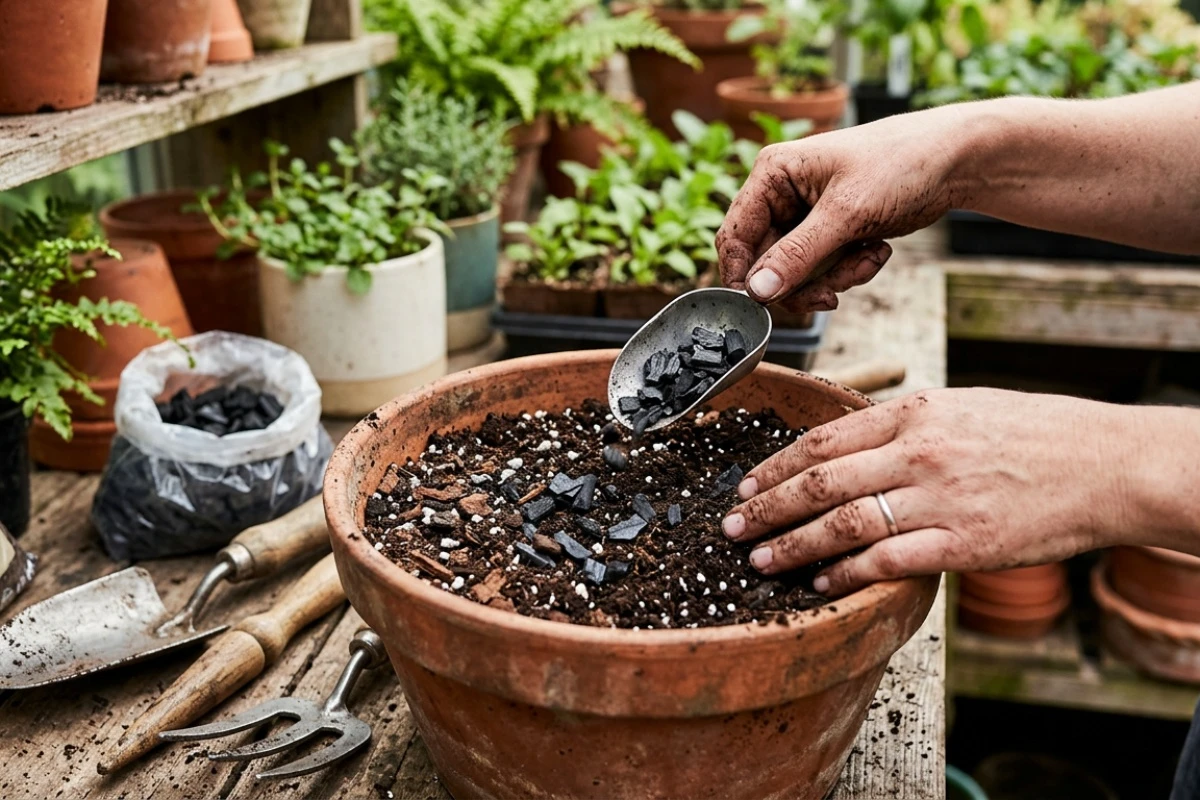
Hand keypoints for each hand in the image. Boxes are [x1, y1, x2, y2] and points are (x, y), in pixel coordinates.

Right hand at [715, 105, 971, 312]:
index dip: (743, 276)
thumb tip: (757, 291)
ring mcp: (806, 215)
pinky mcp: (830, 231)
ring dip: (834, 276)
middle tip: (833, 294)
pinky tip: (876, 249)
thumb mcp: (846, 213)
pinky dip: (849, 269)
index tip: (762, 307)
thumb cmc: (900, 165)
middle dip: (805, 280)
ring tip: (869, 257)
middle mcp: (782, 194)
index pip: (735, 235)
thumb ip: (798, 255)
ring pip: (797, 272)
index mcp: (773, 174)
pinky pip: (823, 269)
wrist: (954, 161)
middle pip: (766, 263)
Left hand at [719, 388, 1139, 595]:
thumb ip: (901, 425)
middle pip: (818, 482)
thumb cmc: (1032, 433)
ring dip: (792, 545)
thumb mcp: (960, 407)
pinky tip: (821, 583)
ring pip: (842, 524)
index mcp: (914, 413)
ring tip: (760, 559)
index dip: (774, 466)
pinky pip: (886, 562)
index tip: (745, 484)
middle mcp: (918, 452)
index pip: (823, 441)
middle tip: (731, 527)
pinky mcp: (960, 544)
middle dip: (765, 507)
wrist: (1104, 465)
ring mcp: (938, 499)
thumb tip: (844, 447)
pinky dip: (846, 575)